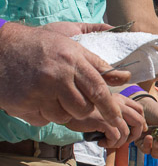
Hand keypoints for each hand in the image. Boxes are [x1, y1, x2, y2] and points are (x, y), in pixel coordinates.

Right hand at [0, 22, 131, 127]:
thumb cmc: (39, 46)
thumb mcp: (70, 46)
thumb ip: (97, 63)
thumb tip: (125, 77)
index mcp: (72, 59)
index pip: (99, 89)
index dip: (110, 108)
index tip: (118, 119)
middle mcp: (57, 75)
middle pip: (84, 108)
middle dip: (83, 109)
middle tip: (73, 100)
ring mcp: (39, 90)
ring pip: (65, 117)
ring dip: (61, 111)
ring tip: (50, 94)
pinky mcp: (24, 102)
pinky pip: (44, 119)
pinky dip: (43, 113)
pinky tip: (35, 97)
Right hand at [64, 94, 145, 148]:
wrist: (66, 112)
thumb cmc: (84, 113)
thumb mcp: (102, 109)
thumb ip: (115, 114)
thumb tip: (128, 131)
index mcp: (118, 98)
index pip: (139, 109)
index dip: (141, 123)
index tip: (135, 131)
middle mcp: (117, 103)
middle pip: (138, 121)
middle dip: (135, 135)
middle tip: (124, 141)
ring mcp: (110, 112)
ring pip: (127, 132)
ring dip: (119, 143)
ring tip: (109, 143)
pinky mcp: (102, 121)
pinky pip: (115, 137)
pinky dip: (110, 144)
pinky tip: (101, 143)